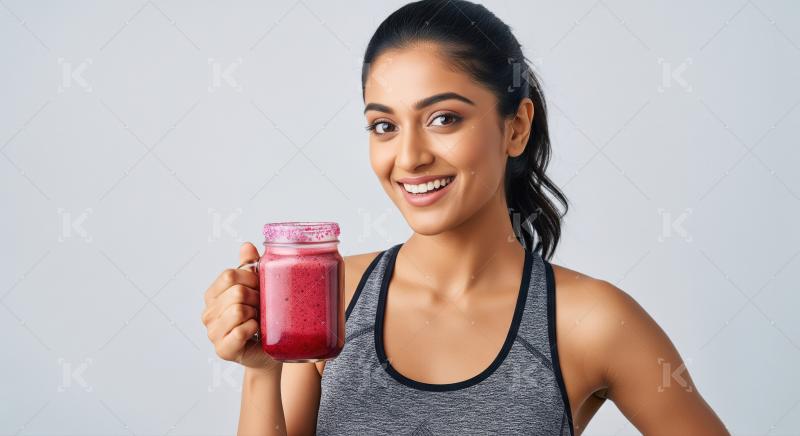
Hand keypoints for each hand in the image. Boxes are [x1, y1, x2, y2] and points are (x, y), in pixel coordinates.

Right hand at [201, 243, 277, 371]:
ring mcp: (212, 333)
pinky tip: (256, 332)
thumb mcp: (258, 288)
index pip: (229, 274)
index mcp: (213, 294)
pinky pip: (241, 331)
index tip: (261, 287)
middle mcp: (208, 313)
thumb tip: (246, 245)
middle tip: (263, 307)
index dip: (251, 278)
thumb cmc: (263, 317)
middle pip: (236, 292)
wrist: (269, 350)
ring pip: (238, 311)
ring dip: (256, 314)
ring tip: (260, 319)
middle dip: (257, 298)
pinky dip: (254, 329)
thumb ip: (251, 266)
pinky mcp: (223, 349)